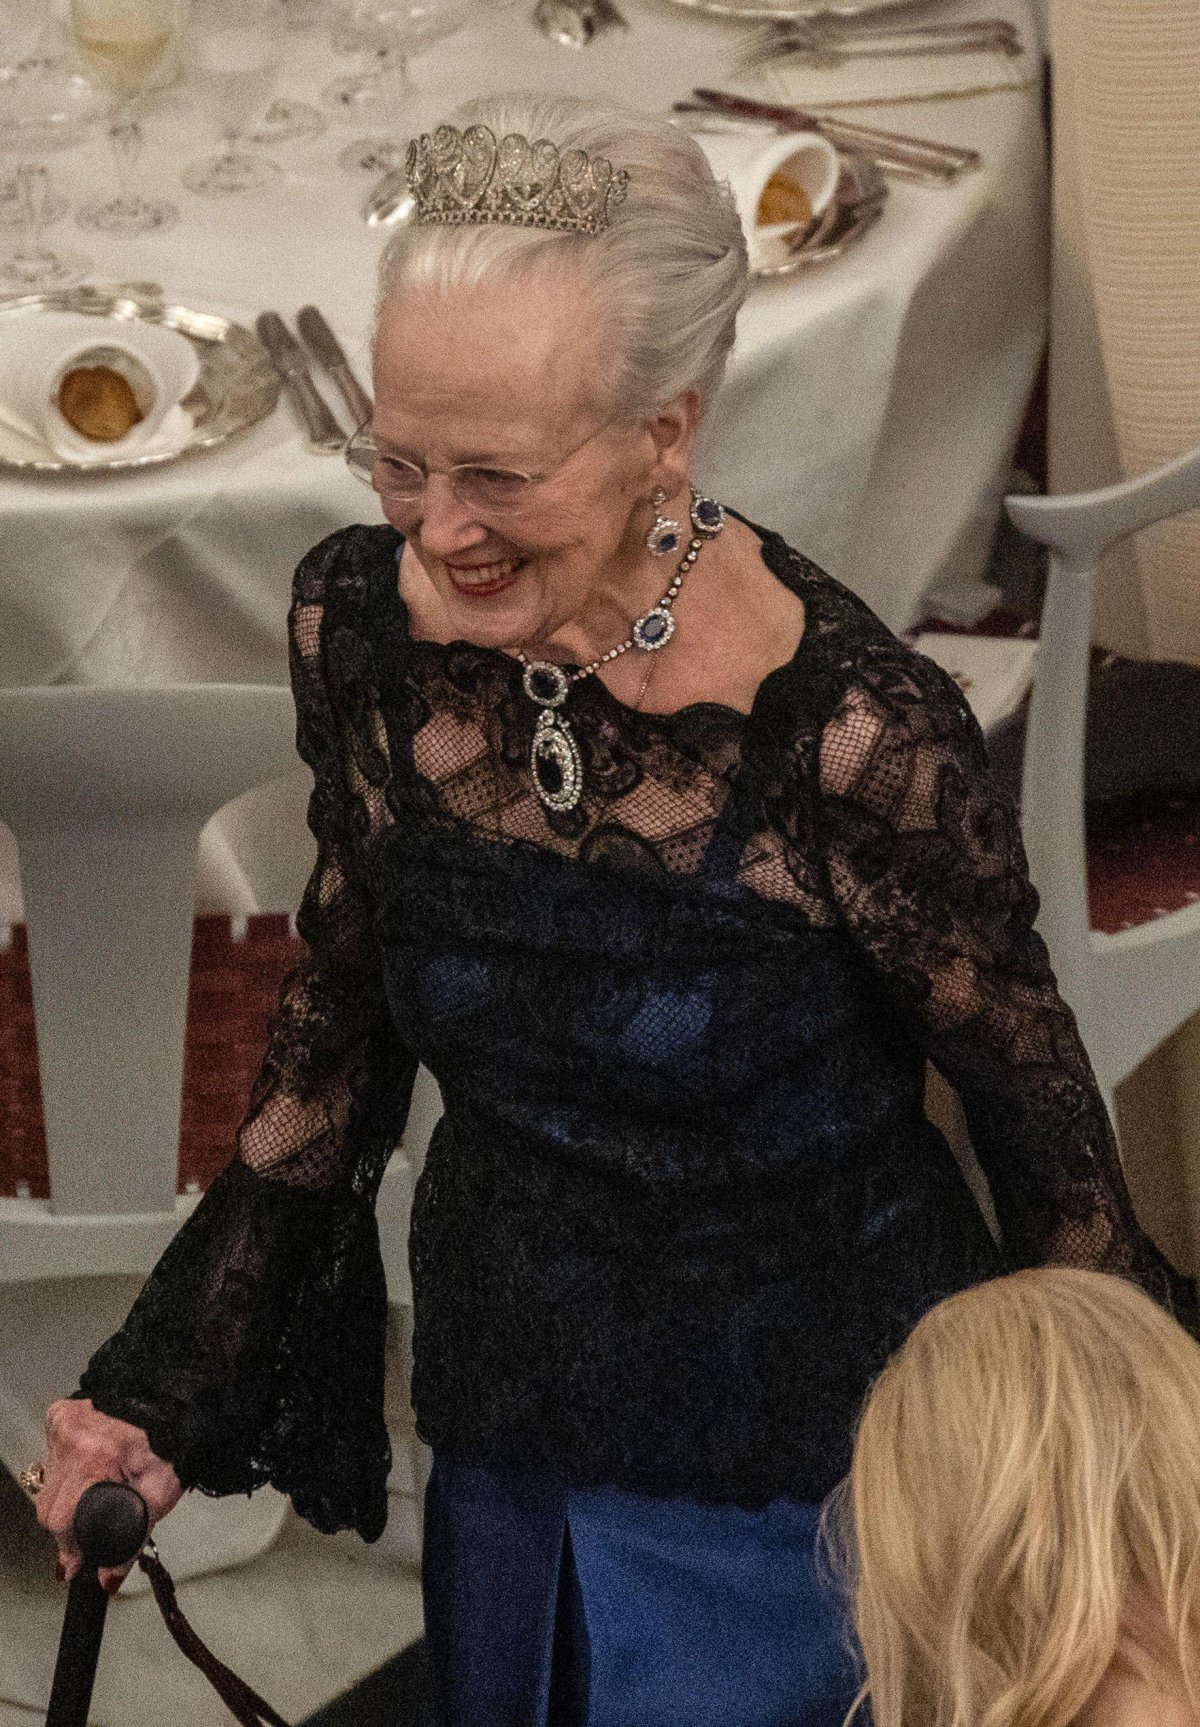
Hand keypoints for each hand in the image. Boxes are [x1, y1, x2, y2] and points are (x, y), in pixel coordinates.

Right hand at [39, 1398, 182, 1589]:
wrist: (175, 1404)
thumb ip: (132, 1541)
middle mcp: (74, 1436)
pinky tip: (88, 1470)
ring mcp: (65, 1423)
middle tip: (89, 1533)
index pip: (61, 1519)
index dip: (70, 1548)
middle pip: (50, 1505)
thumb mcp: (160, 1496)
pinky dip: (66, 1471)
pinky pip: (52, 1458)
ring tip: (96, 1493)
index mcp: (97, 1456)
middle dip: (68, 1528)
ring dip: (66, 1498)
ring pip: (49, 1483)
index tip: (76, 1564)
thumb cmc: (172, 1444)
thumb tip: (107, 1579)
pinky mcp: (61, 1416)